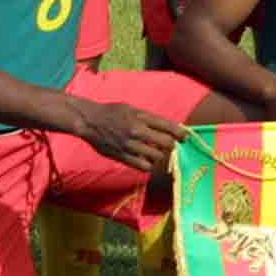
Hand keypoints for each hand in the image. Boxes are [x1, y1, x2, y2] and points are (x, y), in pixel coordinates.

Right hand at [75, 99, 189, 172]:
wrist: (89, 121)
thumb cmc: (113, 112)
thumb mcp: (133, 109)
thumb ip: (150, 119)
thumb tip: (170, 128)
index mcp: (141, 117)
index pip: (169, 127)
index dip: (181, 134)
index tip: (186, 137)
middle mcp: (137, 131)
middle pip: (166, 144)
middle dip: (172, 145)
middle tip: (171, 145)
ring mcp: (129, 145)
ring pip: (156, 156)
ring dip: (160, 155)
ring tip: (157, 152)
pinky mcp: (121, 156)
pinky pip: (143, 166)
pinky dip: (149, 165)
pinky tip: (147, 160)